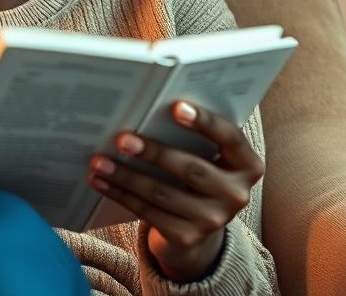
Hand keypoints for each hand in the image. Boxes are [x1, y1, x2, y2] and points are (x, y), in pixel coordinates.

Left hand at [87, 101, 264, 282]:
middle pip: (191, 169)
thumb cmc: (195, 174)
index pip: (230, 138)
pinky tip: (100, 181)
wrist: (195, 228)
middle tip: (122, 139)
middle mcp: (236, 195)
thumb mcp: (204, 156)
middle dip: (153, 152)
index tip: (175, 107)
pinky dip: (121, 194)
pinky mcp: (188, 238)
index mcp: (247, 165)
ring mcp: (213, 220)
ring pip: (163, 193)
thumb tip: (147, 107)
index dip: (204, 121)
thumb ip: (191, 135)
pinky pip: (148, 212)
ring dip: (126, 175)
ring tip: (99, 161)